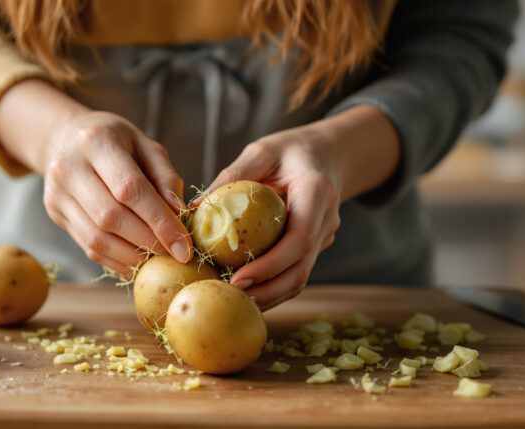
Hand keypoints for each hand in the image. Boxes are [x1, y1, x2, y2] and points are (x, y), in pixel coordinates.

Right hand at [0, 80, 192, 276]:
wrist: (66, 138)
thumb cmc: (116, 141)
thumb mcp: (146, 146)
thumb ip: (166, 178)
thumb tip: (178, 216)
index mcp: (96, 142)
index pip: (130, 188)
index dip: (160, 221)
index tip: (184, 247)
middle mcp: (69, 167)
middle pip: (111, 217)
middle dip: (148, 241)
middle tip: (173, 254)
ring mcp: (57, 193)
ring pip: (97, 239)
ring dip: (132, 256)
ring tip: (157, 259)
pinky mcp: (56, 214)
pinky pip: (88, 247)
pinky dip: (117, 260)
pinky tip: (136, 261)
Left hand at [206, 126, 340, 310]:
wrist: (328, 155)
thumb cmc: (291, 150)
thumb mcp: (263, 151)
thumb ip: (233, 175)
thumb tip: (196, 207)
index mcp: (317, 193)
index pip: (300, 239)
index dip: (270, 265)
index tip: (239, 278)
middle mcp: (326, 220)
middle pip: (300, 269)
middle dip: (266, 290)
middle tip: (229, 296)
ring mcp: (324, 237)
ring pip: (299, 278)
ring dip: (268, 295)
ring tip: (232, 299)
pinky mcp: (315, 248)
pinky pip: (295, 273)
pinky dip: (272, 287)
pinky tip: (245, 292)